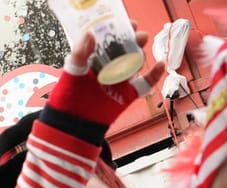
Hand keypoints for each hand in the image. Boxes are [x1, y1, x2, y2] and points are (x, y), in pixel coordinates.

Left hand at [46, 28, 164, 127]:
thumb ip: (80, 53)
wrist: (72, 125)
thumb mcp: (71, 72)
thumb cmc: (67, 99)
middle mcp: (107, 69)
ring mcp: (118, 81)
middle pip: (124, 50)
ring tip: (139, 46)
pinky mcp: (127, 95)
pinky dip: (154, 75)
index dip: (119, 31)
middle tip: (138, 34)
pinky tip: (160, 65)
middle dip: (133, 40)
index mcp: (93, 60)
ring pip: (134, 64)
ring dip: (139, 54)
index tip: (127, 24)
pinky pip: (144, 84)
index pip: (109, 41)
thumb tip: (90, 34)